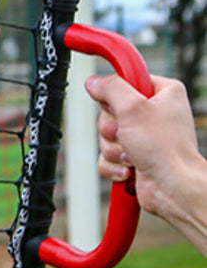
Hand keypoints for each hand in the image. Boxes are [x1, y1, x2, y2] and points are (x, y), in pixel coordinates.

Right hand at [87, 72, 206, 255]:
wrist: (173, 186)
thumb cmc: (164, 148)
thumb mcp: (133, 108)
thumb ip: (111, 89)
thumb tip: (93, 81)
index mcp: (163, 93)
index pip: (126, 81)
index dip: (117, 95)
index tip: (119, 106)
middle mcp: (155, 112)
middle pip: (110, 111)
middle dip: (112, 129)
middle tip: (127, 135)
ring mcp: (144, 136)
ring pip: (106, 136)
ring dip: (113, 149)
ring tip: (132, 155)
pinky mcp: (134, 156)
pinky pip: (107, 156)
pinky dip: (113, 165)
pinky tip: (129, 168)